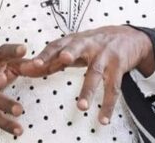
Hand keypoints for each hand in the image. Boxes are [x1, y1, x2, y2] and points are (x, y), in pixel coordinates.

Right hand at [0, 44, 26, 135]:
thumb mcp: (0, 65)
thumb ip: (20, 64)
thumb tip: (39, 64)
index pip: (0, 52)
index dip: (11, 50)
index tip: (23, 49)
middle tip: (3, 80)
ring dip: (4, 104)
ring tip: (18, 110)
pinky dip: (6, 124)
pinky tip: (18, 129)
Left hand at [15, 26, 154, 124]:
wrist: (128, 36)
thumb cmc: (95, 44)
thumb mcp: (75, 47)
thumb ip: (53, 59)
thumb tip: (26, 69)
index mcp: (75, 40)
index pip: (57, 45)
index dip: (46, 54)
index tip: (33, 64)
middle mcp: (89, 45)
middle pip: (78, 47)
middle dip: (70, 53)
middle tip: (64, 59)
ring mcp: (105, 56)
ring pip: (96, 73)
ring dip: (88, 90)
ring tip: (81, 107)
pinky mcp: (118, 67)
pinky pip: (113, 88)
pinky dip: (108, 105)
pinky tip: (103, 119)